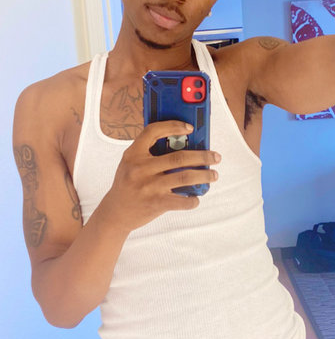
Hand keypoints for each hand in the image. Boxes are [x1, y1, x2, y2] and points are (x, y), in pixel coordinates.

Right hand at [101, 120, 219, 232]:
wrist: (115, 212)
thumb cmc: (128, 183)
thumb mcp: (131, 163)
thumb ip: (150, 153)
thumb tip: (184, 144)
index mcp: (133, 153)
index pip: (153, 131)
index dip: (173, 126)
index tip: (190, 128)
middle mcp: (140, 168)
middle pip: (179, 157)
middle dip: (203, 156)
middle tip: (215, 157)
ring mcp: (148, 187)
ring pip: (185, 177)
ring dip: (204, 176)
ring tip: (214, 175)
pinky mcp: (155, 203)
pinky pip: (182, 201)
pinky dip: (193, 199)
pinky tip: (196, 197)